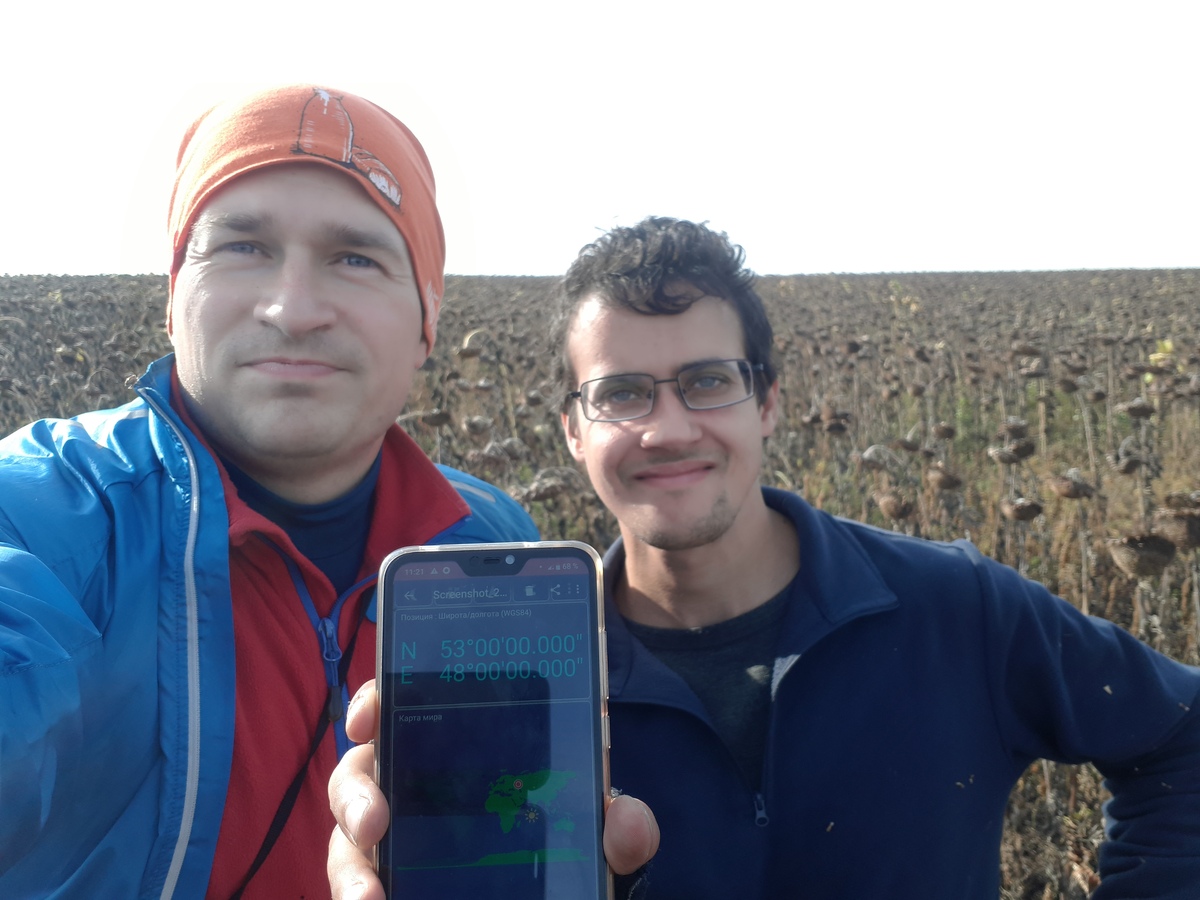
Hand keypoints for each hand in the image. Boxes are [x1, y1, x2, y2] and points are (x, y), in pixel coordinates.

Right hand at [328, 679, 658, 898]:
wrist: (570, 887)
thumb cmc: (573, 839)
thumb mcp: (601, 829)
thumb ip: (622, 825)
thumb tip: (628, 823)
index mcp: (461, 744)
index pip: (404, 702)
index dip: (375, 700)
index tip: (367, 717)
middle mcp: (417, 782)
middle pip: (360, 773)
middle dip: (354, 794)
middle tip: (373, 823)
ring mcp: (402, 837)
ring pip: (350, 841)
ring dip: (351, 869)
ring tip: (368, 898)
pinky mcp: (395, 879)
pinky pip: (365, 883)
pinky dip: (362, 894)